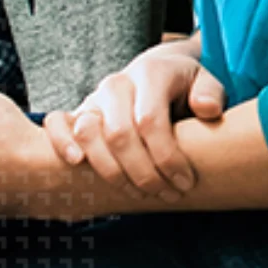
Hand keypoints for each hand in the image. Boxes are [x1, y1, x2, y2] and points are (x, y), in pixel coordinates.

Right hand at [42, 38, 225, 200]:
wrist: (158, 74)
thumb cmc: (185, 87)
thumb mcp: (206, 82)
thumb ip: (210, 92)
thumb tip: (206, 108)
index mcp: (150, 73)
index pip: (150, 121)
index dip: (167, 158)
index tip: (185, 183)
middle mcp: (117, 83)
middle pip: (119, 134)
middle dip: (144, 174)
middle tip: (167, 195)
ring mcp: (95, 98)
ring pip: (88, 134)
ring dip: (112, 172)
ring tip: (138, 193)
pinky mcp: (79, 114)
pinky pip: (57, 123)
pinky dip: (60, 142)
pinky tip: (76, 164)